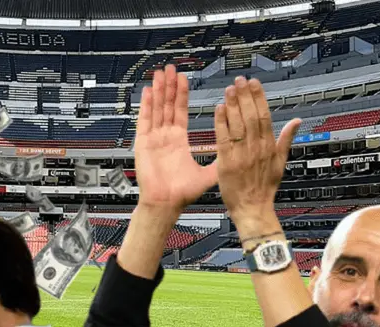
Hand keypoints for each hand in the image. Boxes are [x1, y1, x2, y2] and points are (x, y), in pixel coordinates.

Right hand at [133, 64, 217, 215]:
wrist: (166, 203)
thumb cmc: (182, 193)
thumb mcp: (208, 173)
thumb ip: (220, 159)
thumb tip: (236, 150)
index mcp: (179, 141)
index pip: (180, 111)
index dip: (181, 94)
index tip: (183, 79)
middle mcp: (165, 137)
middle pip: (167, 105)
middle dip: (169, 86)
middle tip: (171, 68)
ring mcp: (153, 138)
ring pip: (156, 108)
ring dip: (158, 90)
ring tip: (160, 73)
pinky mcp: (143, 143)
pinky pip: (144, 120)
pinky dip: (146, 106)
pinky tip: (147, 91)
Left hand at [214, 77, 300, 235]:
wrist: (253, 209)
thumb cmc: (265, 188)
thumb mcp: (280, 163)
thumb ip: (286, 140)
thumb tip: (296, 122)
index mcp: (269, 146)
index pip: (265, 116)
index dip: (259, 98)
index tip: (254, 83)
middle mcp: (256, 148)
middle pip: (251, 116)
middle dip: (245, 96)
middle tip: (240, 80)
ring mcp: (242, 155)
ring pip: (238, 124)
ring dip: (233, 105)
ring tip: (229, 89)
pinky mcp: (227, 162)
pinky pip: (224, 139)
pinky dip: (221, 123)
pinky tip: (219, 109)